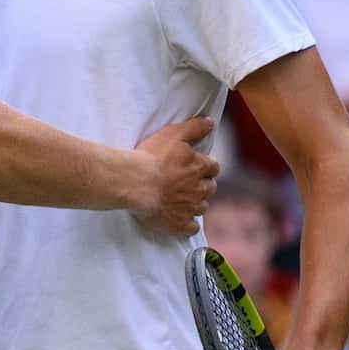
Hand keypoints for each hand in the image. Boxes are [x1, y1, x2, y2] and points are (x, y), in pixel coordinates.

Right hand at [132, 117, 219, 235]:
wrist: (135, 182)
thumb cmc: (152, 156)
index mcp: (199, 167)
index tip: (197, 165)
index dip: (206, 165)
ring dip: (195, 202)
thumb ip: (194, 127)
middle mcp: (199, 189)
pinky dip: (188, 223)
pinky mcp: (179, 224)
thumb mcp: (173, 134)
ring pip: (202, 206)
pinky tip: (180, 218)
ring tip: (180, 198)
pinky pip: (191, 227)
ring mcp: (190, 208)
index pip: (213, 167)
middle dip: (202, 184)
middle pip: (210, 187)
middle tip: (187, 181)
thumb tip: (211, 122)